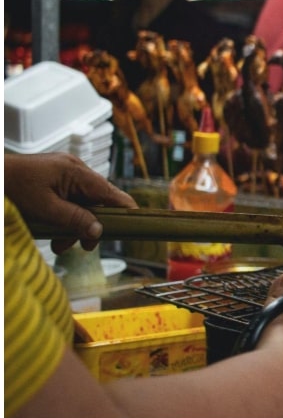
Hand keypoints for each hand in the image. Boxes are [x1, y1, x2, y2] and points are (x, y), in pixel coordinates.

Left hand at [4, 152, 137, 252]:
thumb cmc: (11, 187)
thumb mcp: (45, 209)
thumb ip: (74, 219)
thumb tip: (99, 231)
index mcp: (76, 172)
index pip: (111, 193)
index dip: (126, 210)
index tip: (136, 226)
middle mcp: (74, 169)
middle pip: (97, 201)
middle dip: (90, 225)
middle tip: (82, 247)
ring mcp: (64, 173)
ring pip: (82, 203)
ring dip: (74, 225)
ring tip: (58, 244)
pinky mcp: (54, 178)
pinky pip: (69, 199)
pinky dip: (64, 216)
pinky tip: (53, 231)